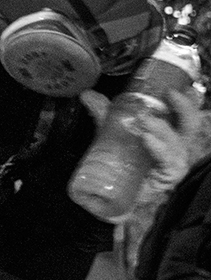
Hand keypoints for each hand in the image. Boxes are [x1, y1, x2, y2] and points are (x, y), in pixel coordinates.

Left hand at [81, 88, 208, 214]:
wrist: (113, 195)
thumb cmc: (122, 162)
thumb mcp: (113, 134)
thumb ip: (104, 114)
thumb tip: (88, 94)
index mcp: (169, 132)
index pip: (185, 113)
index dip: (187, 99)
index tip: (177, 85)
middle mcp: (176, 145)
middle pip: (190, 124)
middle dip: (185, 108)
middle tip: (170, 94)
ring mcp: (174, 162)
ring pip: (177, 142)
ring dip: (162, 128)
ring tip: (145, 119)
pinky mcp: (168, 177)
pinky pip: (168, 161)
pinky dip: (159, 148)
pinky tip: (147, 139)